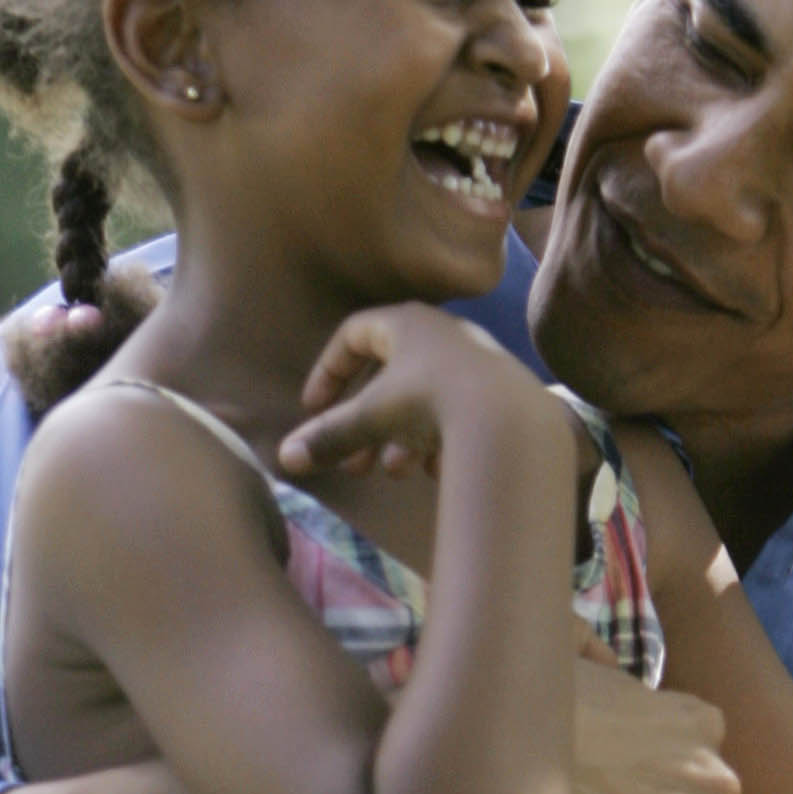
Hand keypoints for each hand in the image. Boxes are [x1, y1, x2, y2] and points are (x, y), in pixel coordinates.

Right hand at [278, 303, 564, 482]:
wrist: (510, 418)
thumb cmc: (431, 402)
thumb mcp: (372, 419)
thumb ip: (328, 437)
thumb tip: (283, 460)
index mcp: (405, 322)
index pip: (352, 334)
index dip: (328, 372)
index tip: (313, 409)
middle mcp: (440, 334)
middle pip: (388, 378)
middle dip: (365, 425)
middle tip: (353, 465)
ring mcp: (473, 362)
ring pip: (423, 401)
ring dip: (401, 439)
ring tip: (396, 471)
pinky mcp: (498, 393)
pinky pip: (457, 415)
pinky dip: (439, 442)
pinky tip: (438, 470)